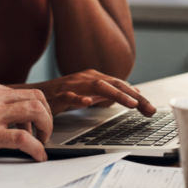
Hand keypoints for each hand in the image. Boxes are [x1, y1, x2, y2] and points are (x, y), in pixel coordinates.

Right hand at [0, 79, 53, 162]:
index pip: (22, 91)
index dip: (34, 109)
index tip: (33, 124)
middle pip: (36, 97)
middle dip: (46, 116)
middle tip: (43, 133)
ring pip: (36, 111)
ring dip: (46, 128)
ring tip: (42, 143)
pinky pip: (23, 138)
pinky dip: (37, 148)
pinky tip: (37, 157)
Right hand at [22, 70, 156, 115]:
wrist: (36, 94)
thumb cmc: (64, 94)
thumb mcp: (90, 92)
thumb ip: (110, 92)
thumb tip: (133, 92)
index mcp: (94, 77)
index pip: (121, 85)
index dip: (137, 97)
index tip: (151, 110)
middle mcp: (86, 78)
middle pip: (114, 84)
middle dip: (133, 97)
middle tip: (149, 109)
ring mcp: (73, 85)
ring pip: (98, 86)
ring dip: (116, 94)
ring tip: (131, 104)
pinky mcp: (59, 95)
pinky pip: (70, 96)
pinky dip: (80, 98)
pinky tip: (88, 102)